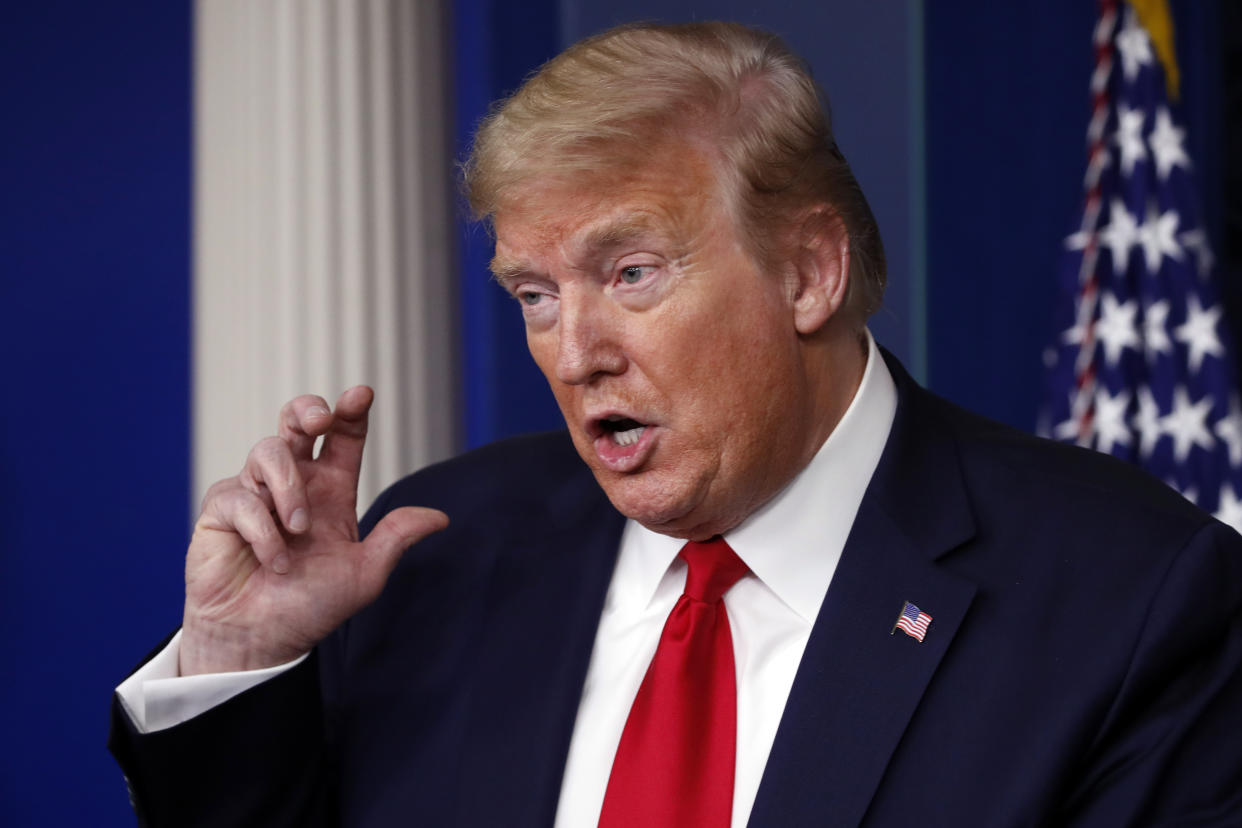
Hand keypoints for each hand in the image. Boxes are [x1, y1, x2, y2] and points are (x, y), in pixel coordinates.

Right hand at [179, 386, 447, 674]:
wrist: (263, 639)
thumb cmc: (310, 606)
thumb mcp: (364, 574)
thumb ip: (396, 538)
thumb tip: (441, 517)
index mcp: (332, 491)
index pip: (343, 438)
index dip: (351, 412)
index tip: (361, 394)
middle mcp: (294, 484)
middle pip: (297, 420)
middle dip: (308, 408)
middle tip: (321, 419)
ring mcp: (255, 492)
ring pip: (269, 451)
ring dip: (289, 490)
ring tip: (298, 530)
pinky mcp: (221, 510)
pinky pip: (241, 497)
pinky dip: (262, 529)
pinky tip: (272, 558)